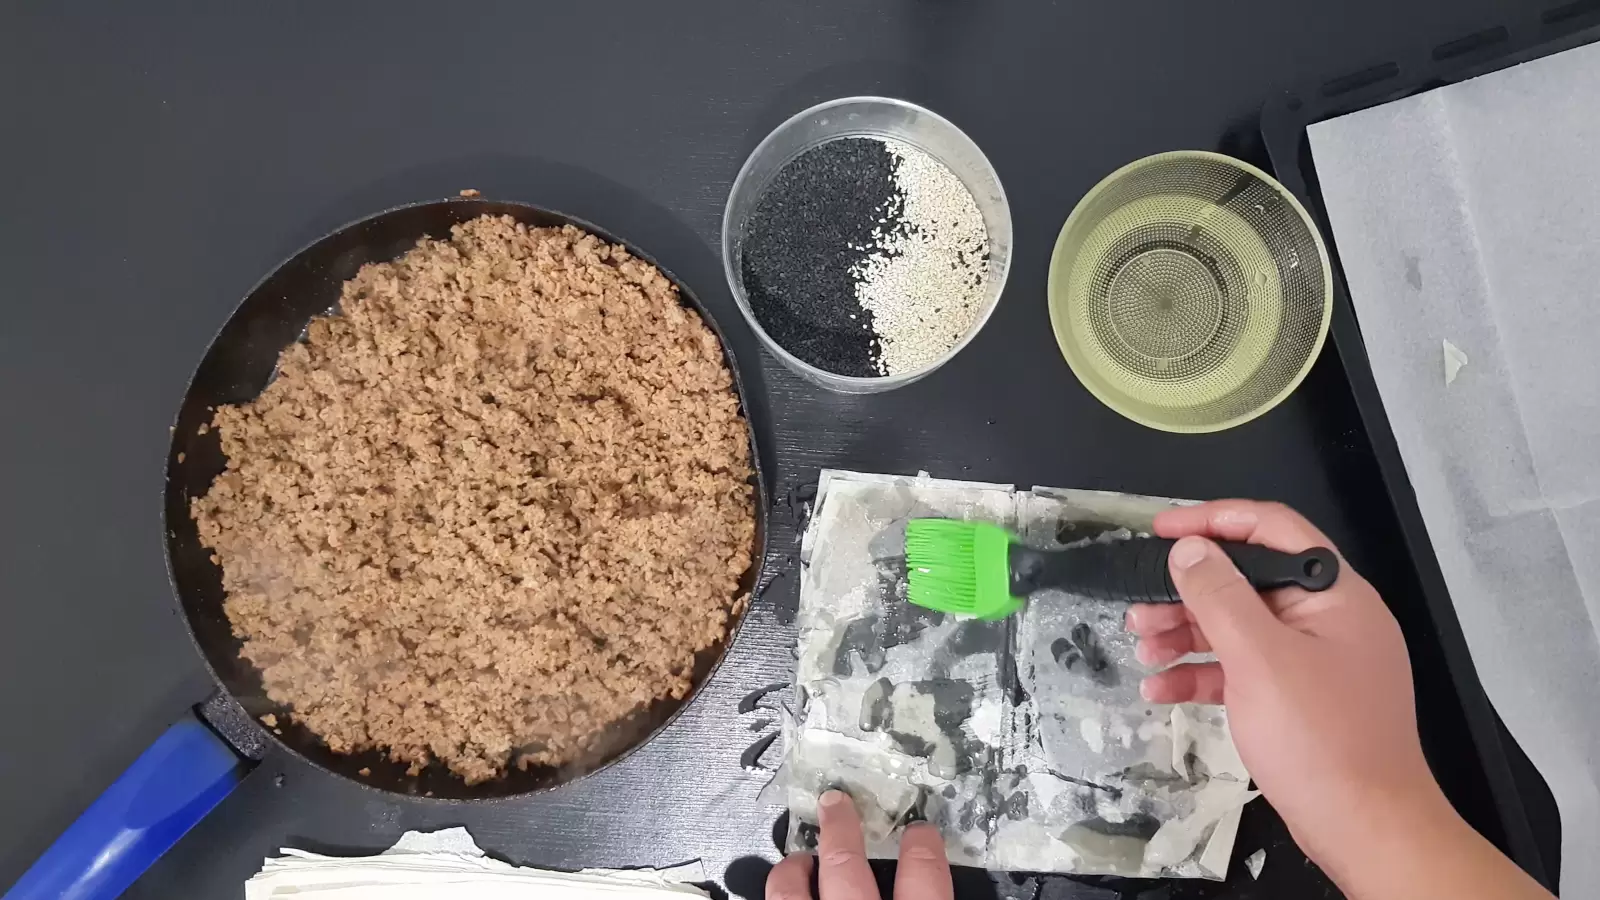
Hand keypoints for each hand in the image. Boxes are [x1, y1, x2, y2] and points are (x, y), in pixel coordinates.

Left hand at [767, 790, 950, 899]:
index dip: (923, 852)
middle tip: (836, 804)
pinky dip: (780, 899)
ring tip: (796, 859)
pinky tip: (783, 897)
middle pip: (846, 871)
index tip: (921, 832)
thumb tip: (940, 889)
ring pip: (793, 897)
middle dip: (840, 832)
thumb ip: (932, 899)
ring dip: (793, 872)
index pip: (925, 883)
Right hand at [1126, 499, 1429, 861]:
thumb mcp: (1260, 659)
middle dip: (1188, 592)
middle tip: (1139, 605)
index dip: (1213, 522)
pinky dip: (1203, 674)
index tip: (1161, 530)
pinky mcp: (1298, 701)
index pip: (1272, 530)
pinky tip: (1162, 688)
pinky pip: (1243, 671)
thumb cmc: (1321, 738)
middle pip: (1248, 583)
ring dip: (1187, 634)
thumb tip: (1189, 548)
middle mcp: (1328, 620)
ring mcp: (1314, 662)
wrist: (1366, 828)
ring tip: (1142, 647)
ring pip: (1240, 629)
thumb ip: (1220, 596)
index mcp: (1334, 595)